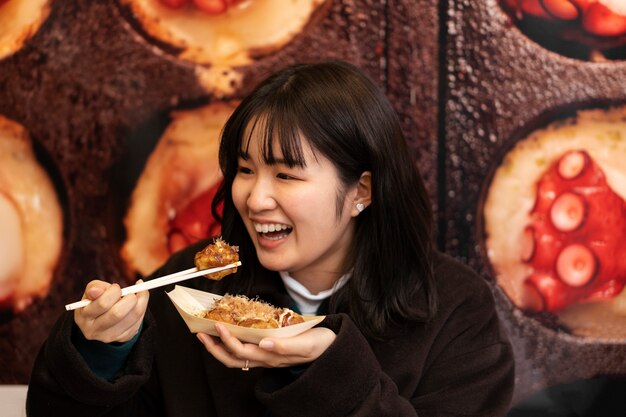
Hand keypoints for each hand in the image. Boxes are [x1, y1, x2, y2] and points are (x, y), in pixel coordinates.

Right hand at [74, 279, 148, 342]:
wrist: (101, 319)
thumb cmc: (96, 300)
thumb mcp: (92, 292)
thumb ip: (94, 287)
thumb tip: (96, 291)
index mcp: (84, 317)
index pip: (103, 303)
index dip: (114, 291)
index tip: (116, 287)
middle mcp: (95, 330)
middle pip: (118, 313)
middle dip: (129, 298)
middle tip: (131, 292)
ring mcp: (110, 336)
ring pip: (133, 316)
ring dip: (140, 301)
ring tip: (136, 295)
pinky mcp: (124, 337)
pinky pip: (139, 320)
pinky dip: (142, 307)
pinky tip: (139, 302)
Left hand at [196, 323, 335, 369]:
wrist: (333, 349)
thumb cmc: (321, 345)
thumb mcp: (306, 344)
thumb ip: (284, 346)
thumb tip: (263, 343)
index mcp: (272, 356)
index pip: (241, 352)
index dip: (227, 340)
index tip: (218, 325)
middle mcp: (266, 358)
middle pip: (233, 358)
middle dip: (214, 347)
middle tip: (200, 332)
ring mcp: (267, 356)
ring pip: (237, 357)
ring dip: (220, 348)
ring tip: (208, 334)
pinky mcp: (271, 350)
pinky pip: (246, 351)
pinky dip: (233, 343)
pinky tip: (230, 333)